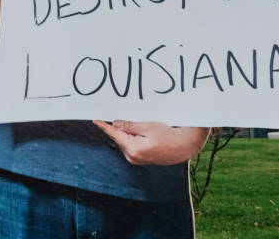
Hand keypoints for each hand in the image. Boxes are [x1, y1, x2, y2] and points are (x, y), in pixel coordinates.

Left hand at [93, 120, 209, 165]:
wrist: (183, 147)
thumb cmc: (168, 135)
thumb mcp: (147, 126)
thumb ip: (129, 126)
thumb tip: (114, 123)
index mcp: (133, 149)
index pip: (114, 134)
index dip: (104, 126)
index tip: (95, 120)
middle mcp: (132, 157)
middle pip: (119, 137)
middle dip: (121, 128)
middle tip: (129, 118)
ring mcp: (136, 160)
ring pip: (125, 141)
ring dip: (128, 133)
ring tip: (144, 128)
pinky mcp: (139, 159)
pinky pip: (131, 145)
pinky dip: (133, 138)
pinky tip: (143, 134)